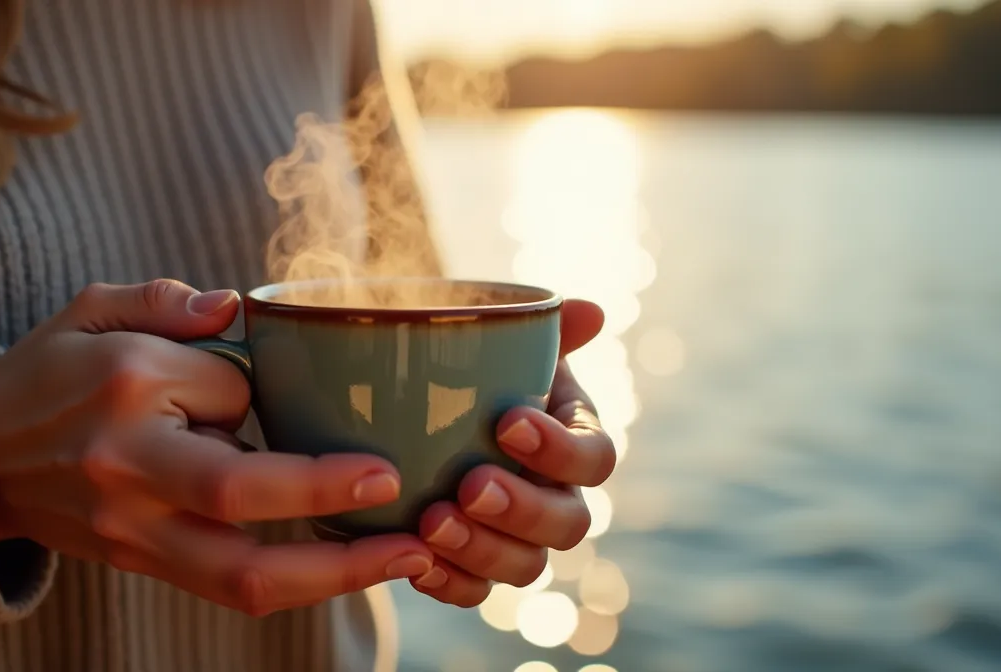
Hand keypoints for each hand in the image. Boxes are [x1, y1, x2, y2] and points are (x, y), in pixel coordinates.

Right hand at [0, 280, 433, 616]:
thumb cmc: (48, 375)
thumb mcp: (92, 308)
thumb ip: (164, 297)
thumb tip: (236, 308)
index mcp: (126, 387)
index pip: (230, 391)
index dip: (263, 388)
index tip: (263, 382)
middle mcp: (130, 466)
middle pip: (240, 497)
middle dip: (330, 495)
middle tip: (396, 485)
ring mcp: (134, 528)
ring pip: (243, 574)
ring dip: (335, 572)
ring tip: (407, 558)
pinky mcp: (143, 564)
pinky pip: (229, 591)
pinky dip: (299, 588)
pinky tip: (352, 572)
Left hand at [411, 299, 615, 605]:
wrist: (405, 406)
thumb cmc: (467, 368)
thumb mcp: (495, 342)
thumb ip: (541, 328)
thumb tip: (592, 311)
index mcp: (573, 439)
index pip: (594, 459)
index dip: (559, 450)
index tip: (506, 422)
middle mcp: (557, 497)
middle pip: (568, 524)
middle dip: (522, 509)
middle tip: (469, 485)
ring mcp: (518, 540)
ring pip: (526, 567)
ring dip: (482, 550)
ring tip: (430, 522)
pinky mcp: (473, 569)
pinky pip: (476, 595)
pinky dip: (449, 584)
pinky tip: (415, 563)